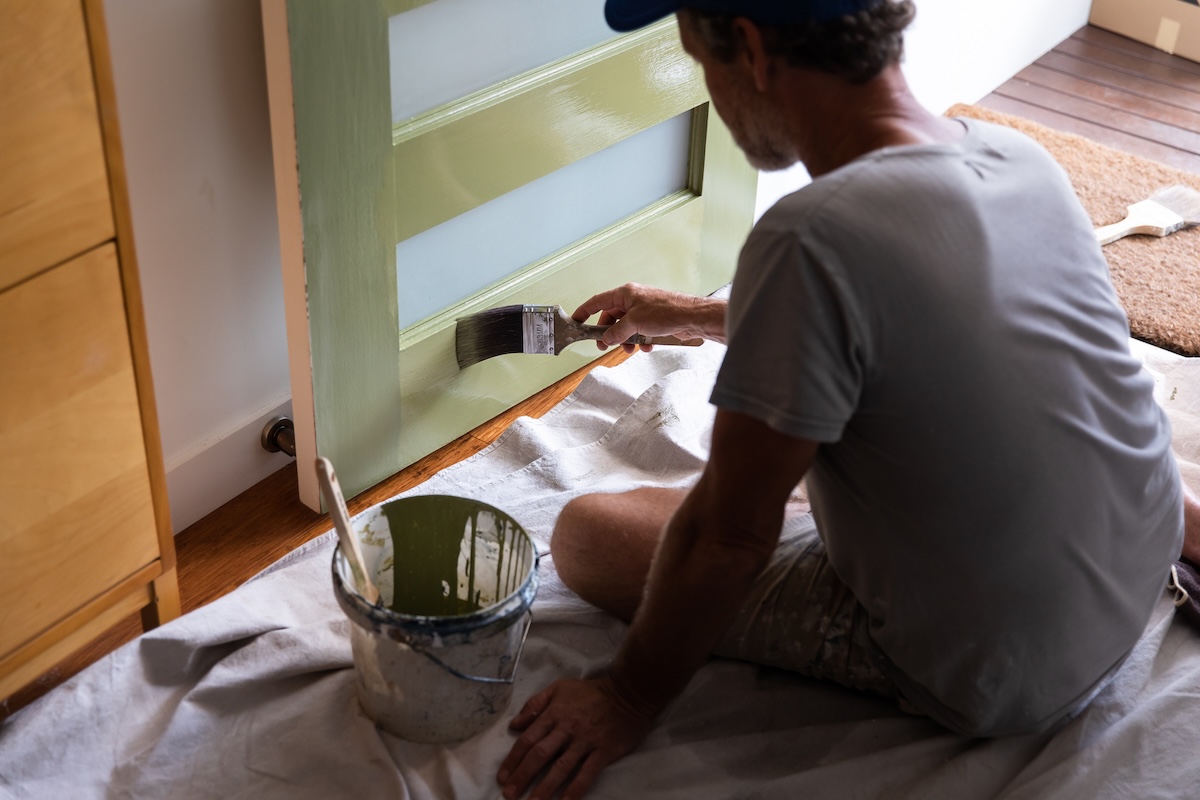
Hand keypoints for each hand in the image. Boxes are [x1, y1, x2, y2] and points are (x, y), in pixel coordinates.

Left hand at [497, 676, 654, 799]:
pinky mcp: (604, 751)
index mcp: (554, 713)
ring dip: (545, 787)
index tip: (502, 777)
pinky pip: (587, 773)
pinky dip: (576, 788)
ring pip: (561, 767)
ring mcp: (586, 740)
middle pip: (540, 755)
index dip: (513, 759)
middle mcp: (567, 728)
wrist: (628, 693)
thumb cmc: (591, 692)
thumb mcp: (559, 688)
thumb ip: (535, 704)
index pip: (528, 739)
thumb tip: (515, 724)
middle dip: (522, 776)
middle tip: (509, 795)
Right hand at [572, 283, 725, 351]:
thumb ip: (616, 332)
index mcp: (625, 294)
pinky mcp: (654, 319)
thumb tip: (605, 339)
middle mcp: (633, 299)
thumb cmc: (666, 312)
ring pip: (626, 326)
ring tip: (631, 348)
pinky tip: (646, 346)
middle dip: (609, 333)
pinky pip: (639, 331)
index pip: (597, 302)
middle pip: (612, 317)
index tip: (575, 321)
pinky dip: (640, 340)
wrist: (692, 317)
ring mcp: (643, 309)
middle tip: (605, 346)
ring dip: (626, 339)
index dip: (584, 312)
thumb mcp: (634, 323)